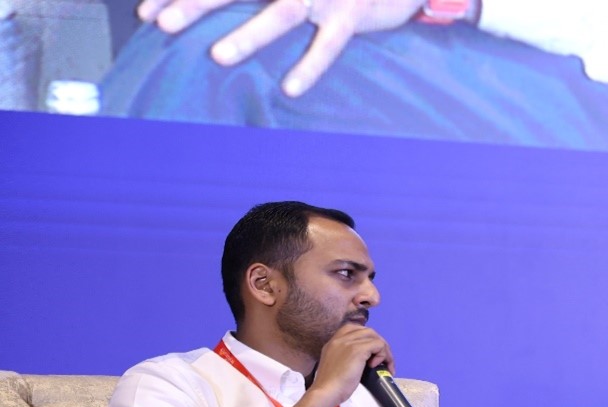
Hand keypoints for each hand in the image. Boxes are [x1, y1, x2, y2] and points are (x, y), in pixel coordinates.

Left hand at [136, 0, 425, 96]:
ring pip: (280, 11)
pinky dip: (309, 66)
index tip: (144, 14)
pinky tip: (289, 88)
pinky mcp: (354, 11)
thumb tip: (212, 14)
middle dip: (195, 4)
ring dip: (247, 34)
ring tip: (217, 56)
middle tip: (160, 25)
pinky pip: (329, 43)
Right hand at [282, 324, 391, 406]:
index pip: (355, 329)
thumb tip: (367, 359)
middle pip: (368, 331)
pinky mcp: (357, 349)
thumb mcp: (338, 366)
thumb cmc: (332, 386)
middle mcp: (340, 338)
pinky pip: (379, 345)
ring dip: (384, 351)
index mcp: (334, 342)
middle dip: (379, 344)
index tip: (372, 354)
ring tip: (385, 365)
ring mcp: (348, 342)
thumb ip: (347, 357)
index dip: (368, 339)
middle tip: (384, 360)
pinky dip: (383, 355)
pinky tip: (375, 366)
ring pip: (375, 337)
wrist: (326, 392)